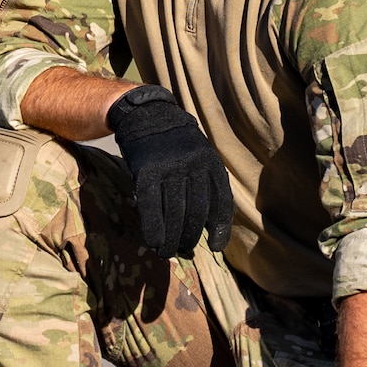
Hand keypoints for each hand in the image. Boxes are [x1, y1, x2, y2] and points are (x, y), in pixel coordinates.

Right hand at [104, 85, 232, 257]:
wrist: (145, 115)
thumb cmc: (174, 143)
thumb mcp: (198, 155)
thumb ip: (203, 182)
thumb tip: (205, 223)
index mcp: (211, 162)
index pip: (221, 202)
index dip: (219, 228)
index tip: (215, 247)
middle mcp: (194, 165)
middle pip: (196, 211)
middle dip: (190, 236)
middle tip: (184, 250)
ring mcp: (169, 168)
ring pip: (174, 213)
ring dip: (171, 238)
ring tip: (167, 251)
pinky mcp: (146, 172)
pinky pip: (152, 207)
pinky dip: (153, 228)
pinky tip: (154, 242)